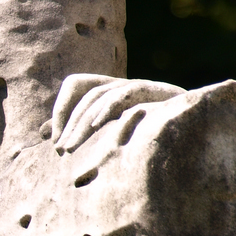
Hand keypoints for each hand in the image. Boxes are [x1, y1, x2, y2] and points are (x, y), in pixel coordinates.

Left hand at [50, 74, 184, 152]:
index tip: (53, 142)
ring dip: (82, 123)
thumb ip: (76, 128)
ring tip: (72, 147)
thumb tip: (41, 133)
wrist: (194, 126)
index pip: (74, 85)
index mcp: (108, 90)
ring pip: (101, 96)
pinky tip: (97, 126)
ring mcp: (137, 85)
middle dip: (69, 123)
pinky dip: (108, 108)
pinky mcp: (154, 91)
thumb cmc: (148, 130)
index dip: (61, 110)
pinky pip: (126, 93)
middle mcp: (120, 84)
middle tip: (61, 151)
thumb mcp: (108, 132)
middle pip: (86, 94)